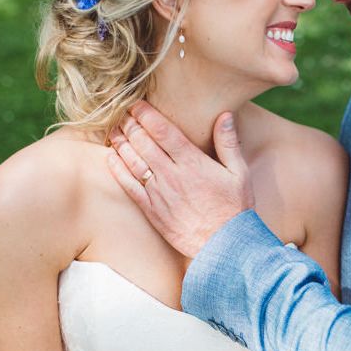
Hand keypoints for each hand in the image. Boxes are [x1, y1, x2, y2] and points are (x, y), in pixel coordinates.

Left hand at [105, 101, 254, 257]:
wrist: (224, 246)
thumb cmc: (235, 208)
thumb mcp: (239, 173)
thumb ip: (229, 143)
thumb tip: (224, 116)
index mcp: (193, 163)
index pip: (163, 131)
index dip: (146, 115)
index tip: (137, 104)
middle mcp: (172, 175)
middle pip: (143, 142)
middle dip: (130, 124)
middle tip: (121, 112)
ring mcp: (159, 193)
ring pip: (132, 161)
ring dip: (121, 142)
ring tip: (113, 129)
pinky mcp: (152, 210)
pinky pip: (129, 186)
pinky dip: (117, 170)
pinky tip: (111, 157)